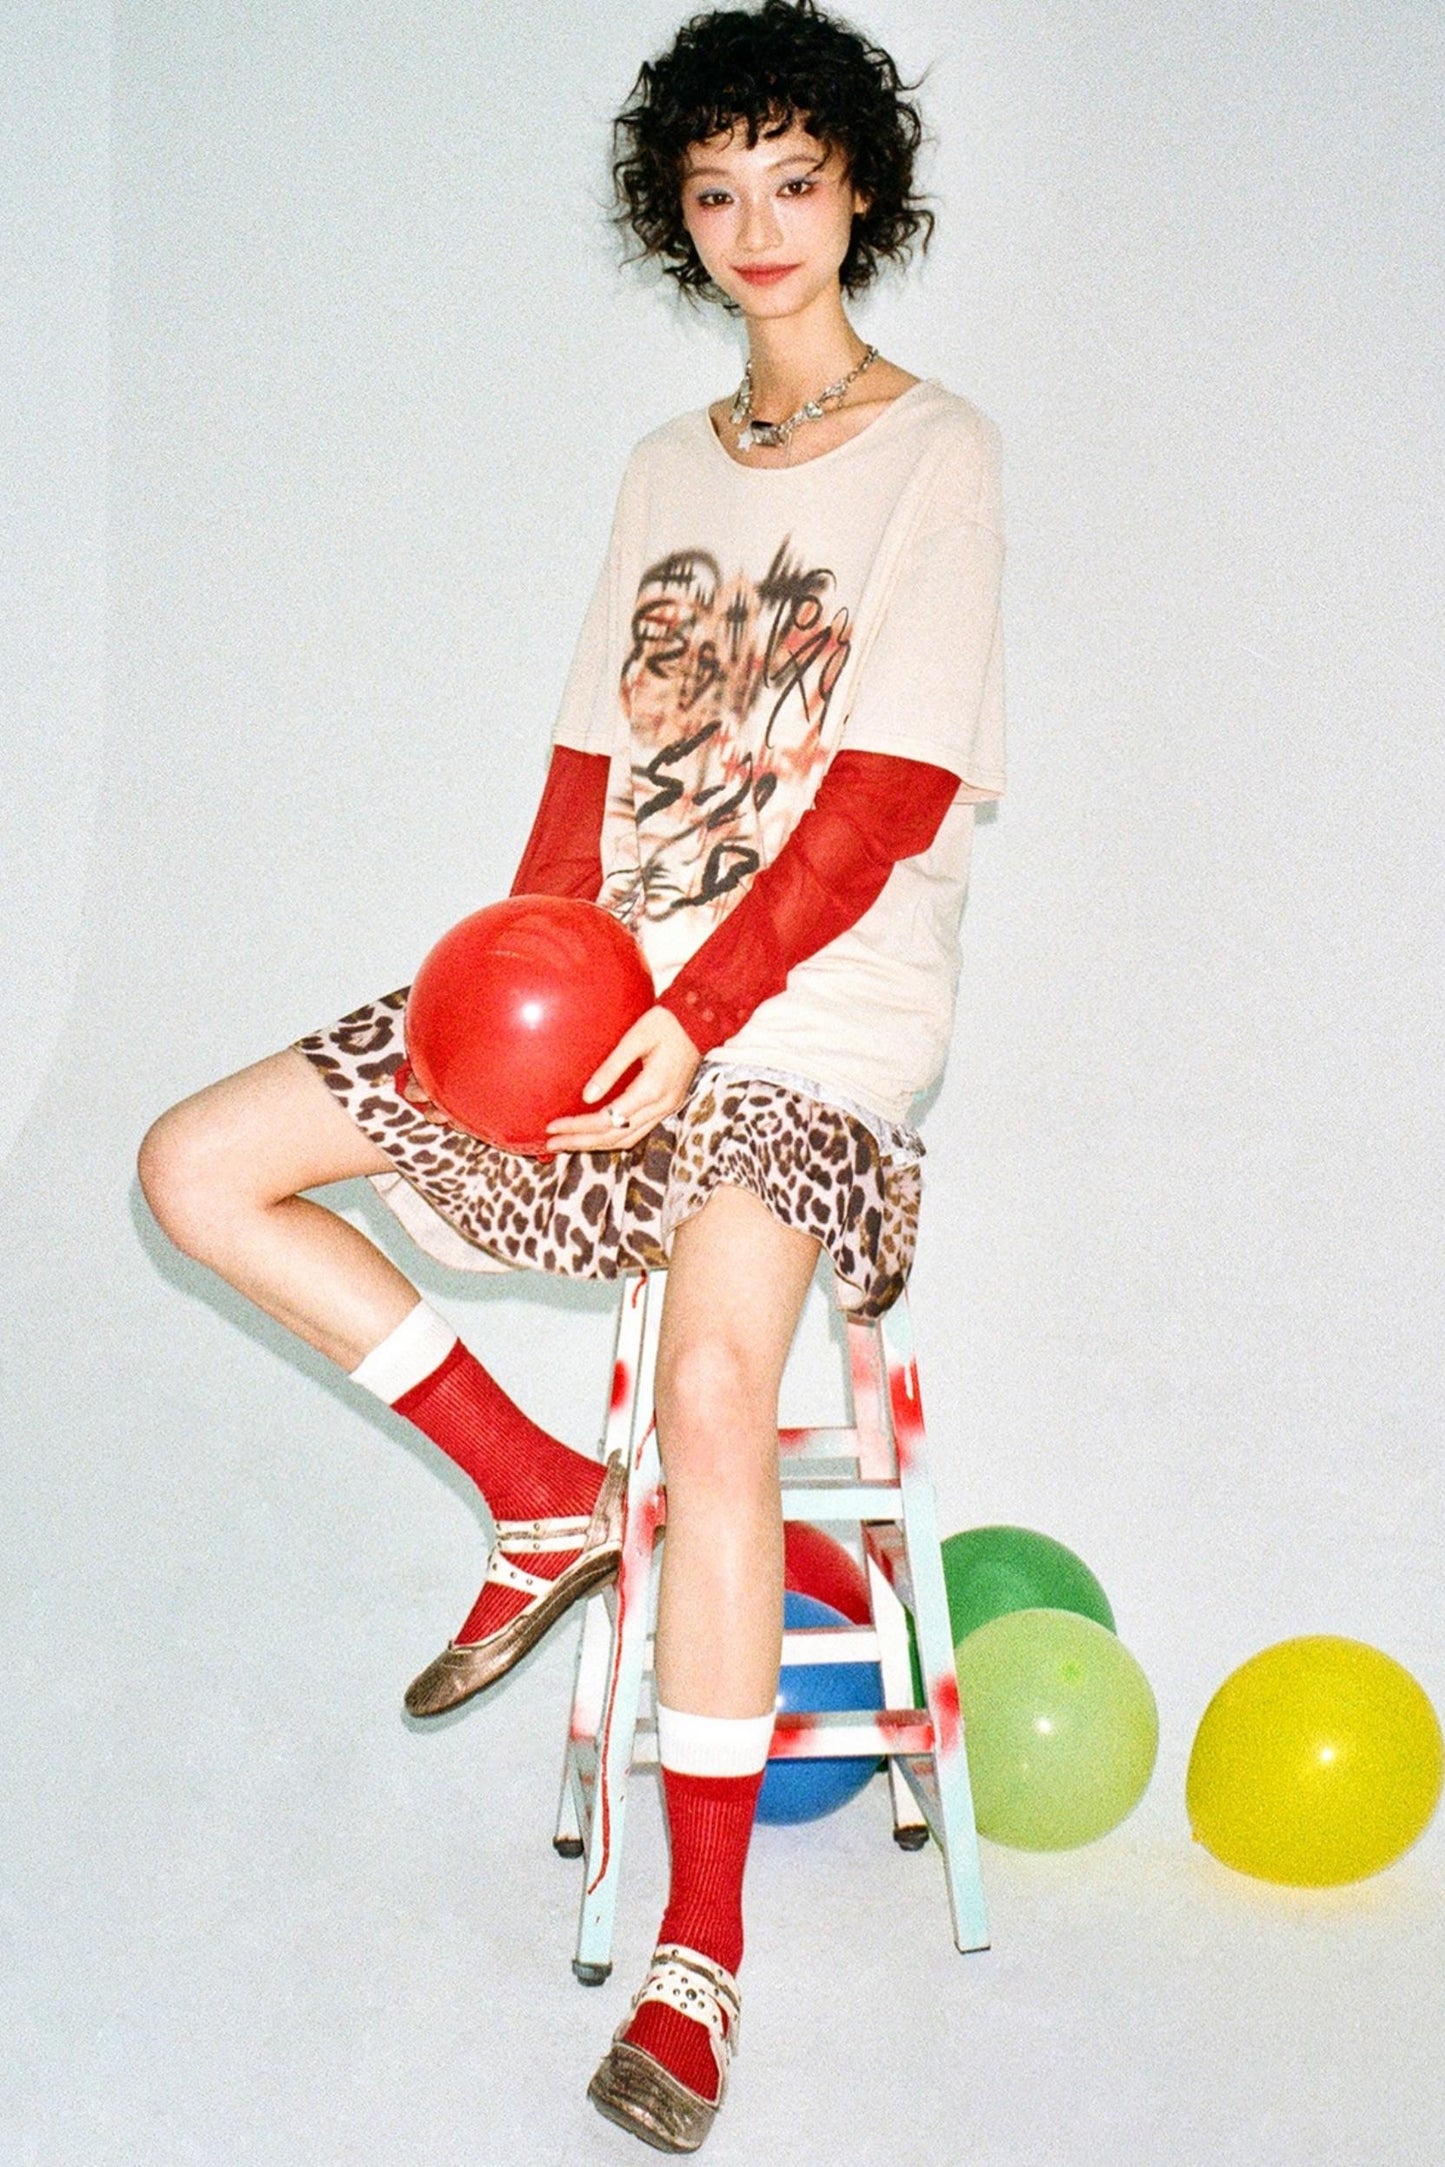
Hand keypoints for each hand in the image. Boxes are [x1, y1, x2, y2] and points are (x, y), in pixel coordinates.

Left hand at [544, 1006, 700, 1153]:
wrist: (699, 1021)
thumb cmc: (666, 1024)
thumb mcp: (634, 1039)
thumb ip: (611, 1069)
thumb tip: (587, 1097)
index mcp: (652, 1089)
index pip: (607, 1119)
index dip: (578, 1127)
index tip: (553, 1127)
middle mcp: (661, 1105)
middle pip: (615, 1136)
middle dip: (582, 1142)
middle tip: (552, 1144)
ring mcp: (667, 1108)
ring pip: (627, 1139)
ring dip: (597, 1145)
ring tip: (569, 1143)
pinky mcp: (668, 1106)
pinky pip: (637, 1131)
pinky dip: (614, 1137)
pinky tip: (596, 1134)